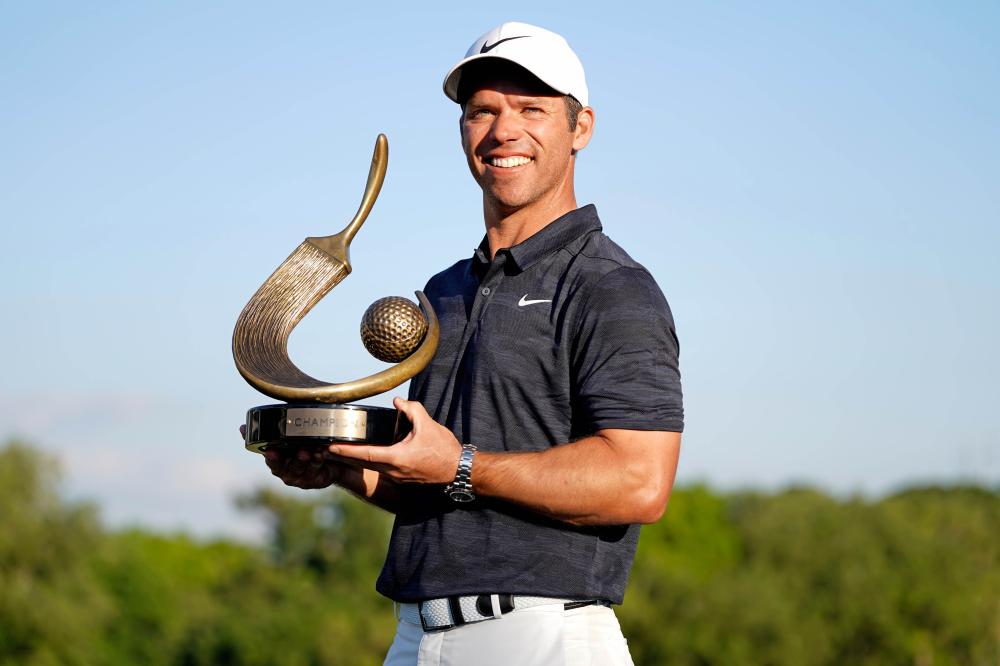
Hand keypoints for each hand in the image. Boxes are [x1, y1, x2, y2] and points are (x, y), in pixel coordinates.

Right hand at [239, 424, 348, 489]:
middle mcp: (285, 471)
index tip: (271, 452)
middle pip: (286, 468)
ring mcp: (299, 476)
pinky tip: (322, 453)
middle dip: (293, 460)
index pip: (271, 460)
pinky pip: (316, 470)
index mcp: (276, 460)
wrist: (324, 458)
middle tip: (301, 452)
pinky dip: (319, 461)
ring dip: (307, 460)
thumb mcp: (285, 438)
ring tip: (313, 452)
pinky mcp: (313, 480)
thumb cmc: (300, 446)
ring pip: (302, 469)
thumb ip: (266, 433)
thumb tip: (241, 427)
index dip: (272, 458)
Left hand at [328, 397, 462, 484]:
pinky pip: (381, 470)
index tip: (330, 447)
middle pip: (362, 464)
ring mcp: (397, 477)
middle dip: (344, 456)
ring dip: (355, 460)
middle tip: (326, 450)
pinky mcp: (403, 478)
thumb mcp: (428, 425)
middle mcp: (393, 471)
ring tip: (341, 452)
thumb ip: (411, 409)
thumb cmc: (444, 450)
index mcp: (396, 458)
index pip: (364, 454)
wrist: (458, 470)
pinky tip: (366, 455)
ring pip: (371, 468)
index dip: (345, 450)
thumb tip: (398, 401)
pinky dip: (369, 462)